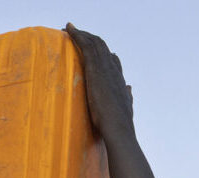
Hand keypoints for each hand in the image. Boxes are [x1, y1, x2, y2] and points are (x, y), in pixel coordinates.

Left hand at [65, 23, 134, 139]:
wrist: (118, 127)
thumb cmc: (119, 125)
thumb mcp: (125, 108)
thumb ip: (127, 97)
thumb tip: (130, 88)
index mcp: (119, 80)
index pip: (112, 60)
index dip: (103, 51)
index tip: (92, 48)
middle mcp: (114, 70)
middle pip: (102, 48)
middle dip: (90, 39)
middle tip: (76, 34)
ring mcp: (105, 68)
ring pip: (94, 43)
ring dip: (81, 34)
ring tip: (69, 28)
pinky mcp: (95, 68)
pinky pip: (86, 45)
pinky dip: (77, 34)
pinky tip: (68, 29)